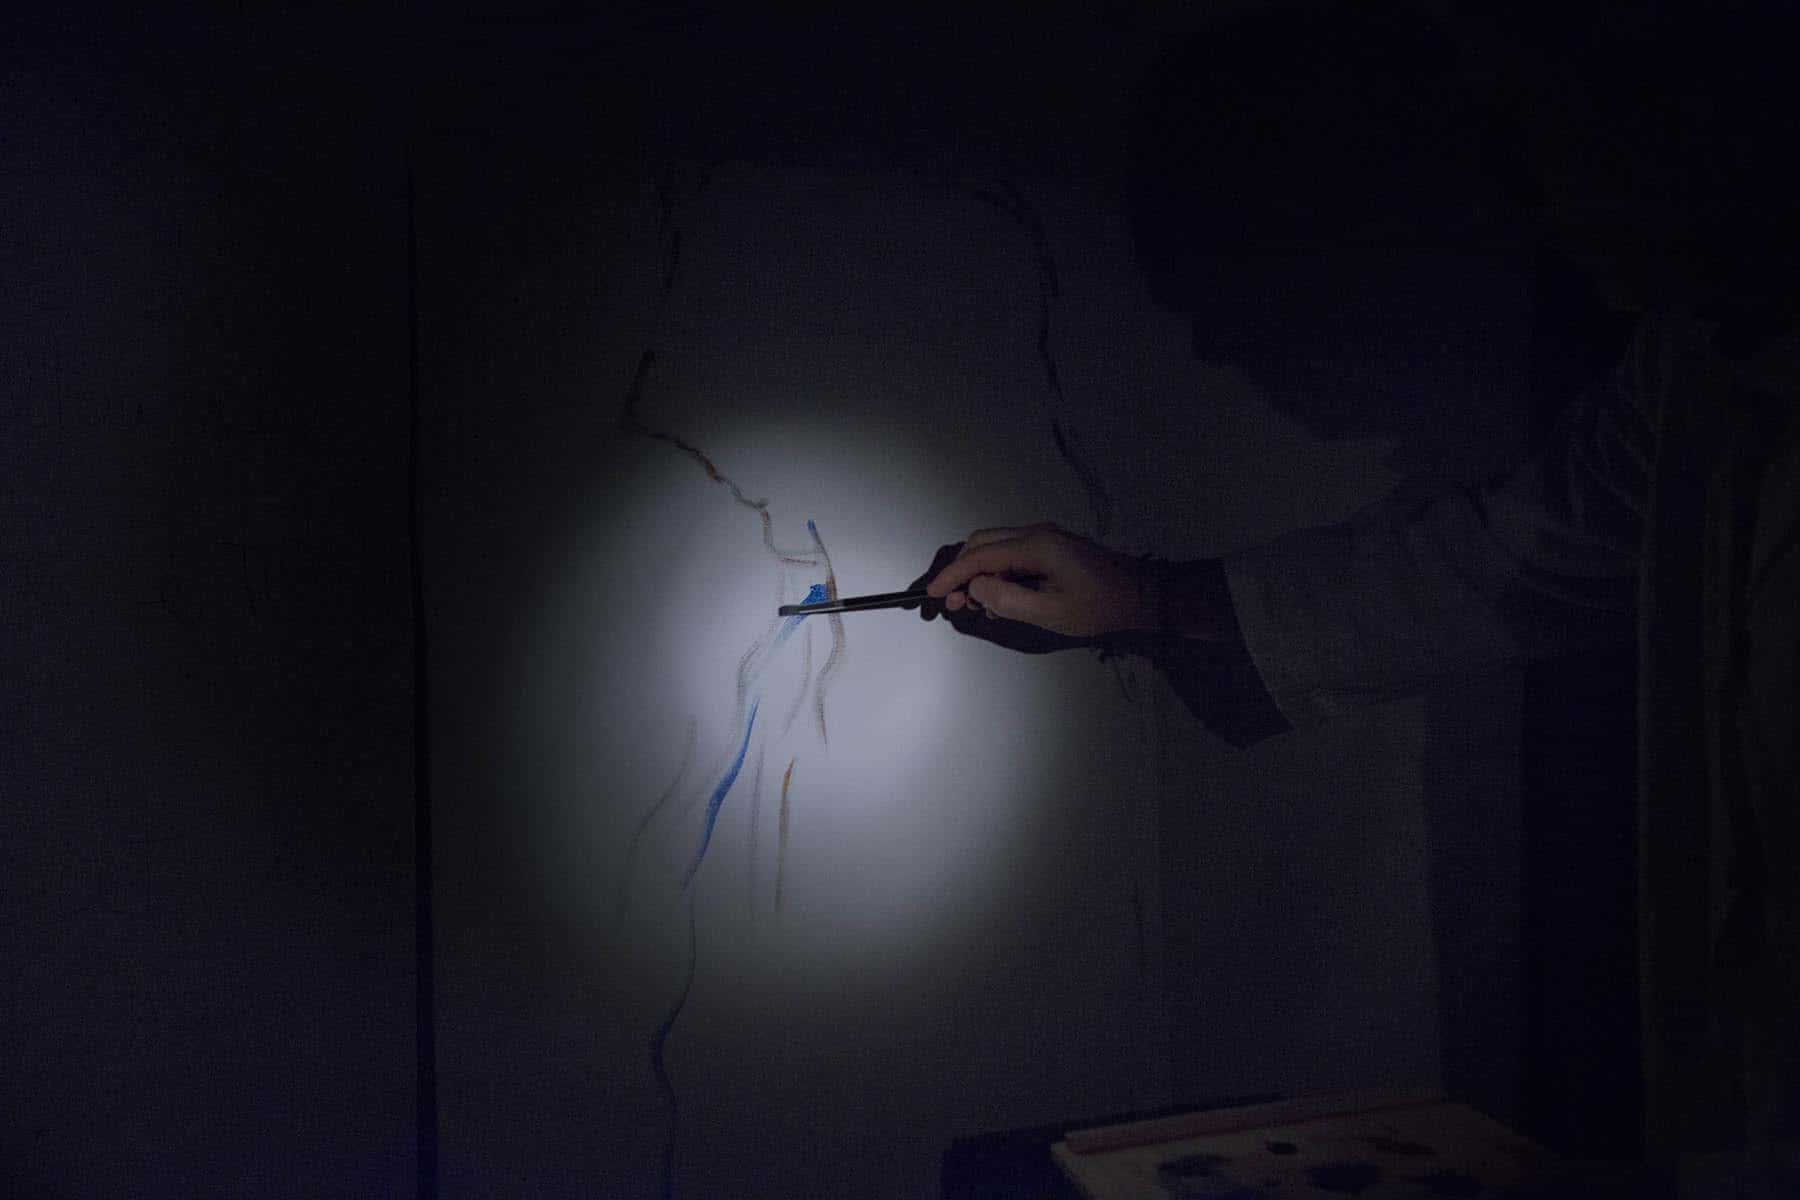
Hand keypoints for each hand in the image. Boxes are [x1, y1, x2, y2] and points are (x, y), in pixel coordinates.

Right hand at [902, 541, 1099, 653]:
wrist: (1140, 593)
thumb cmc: (1099, 606)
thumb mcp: (1052, 612)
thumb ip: (1009, 601)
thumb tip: (976, 588)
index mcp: (1035, 546)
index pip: (980, 555)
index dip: (952, 575)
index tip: (933, 594)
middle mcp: (1035, 533)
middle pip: (981, 543)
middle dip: (960, 571)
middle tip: (952, 602)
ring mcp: (1043, 537)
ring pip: (994, 545)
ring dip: (976, 571)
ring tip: (973, 603)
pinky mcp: (1049, 546)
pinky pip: (1009, 551)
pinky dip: (994, 570)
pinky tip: (996, 595)